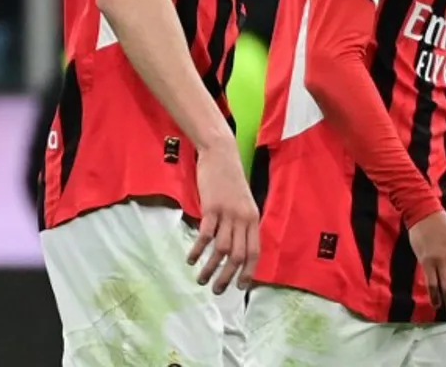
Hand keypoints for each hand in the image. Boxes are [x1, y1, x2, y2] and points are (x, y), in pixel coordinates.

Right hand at [187, 138, 260, 294]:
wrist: (221, 155)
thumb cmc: (230, 179)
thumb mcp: (242, 202)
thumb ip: (240, 223)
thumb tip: (234, 247)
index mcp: (253, 218)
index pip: (255, 251)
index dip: (248, 271)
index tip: (241, 287)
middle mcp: (243, 218)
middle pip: (239, 255)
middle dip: (228, 276)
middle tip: (218, 290)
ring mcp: (228, 213)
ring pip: (222, 249)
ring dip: (211, 268)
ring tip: (201, 279)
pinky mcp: (212, 208)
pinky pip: (205, 235)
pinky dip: (197, 250)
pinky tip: (190, 259)